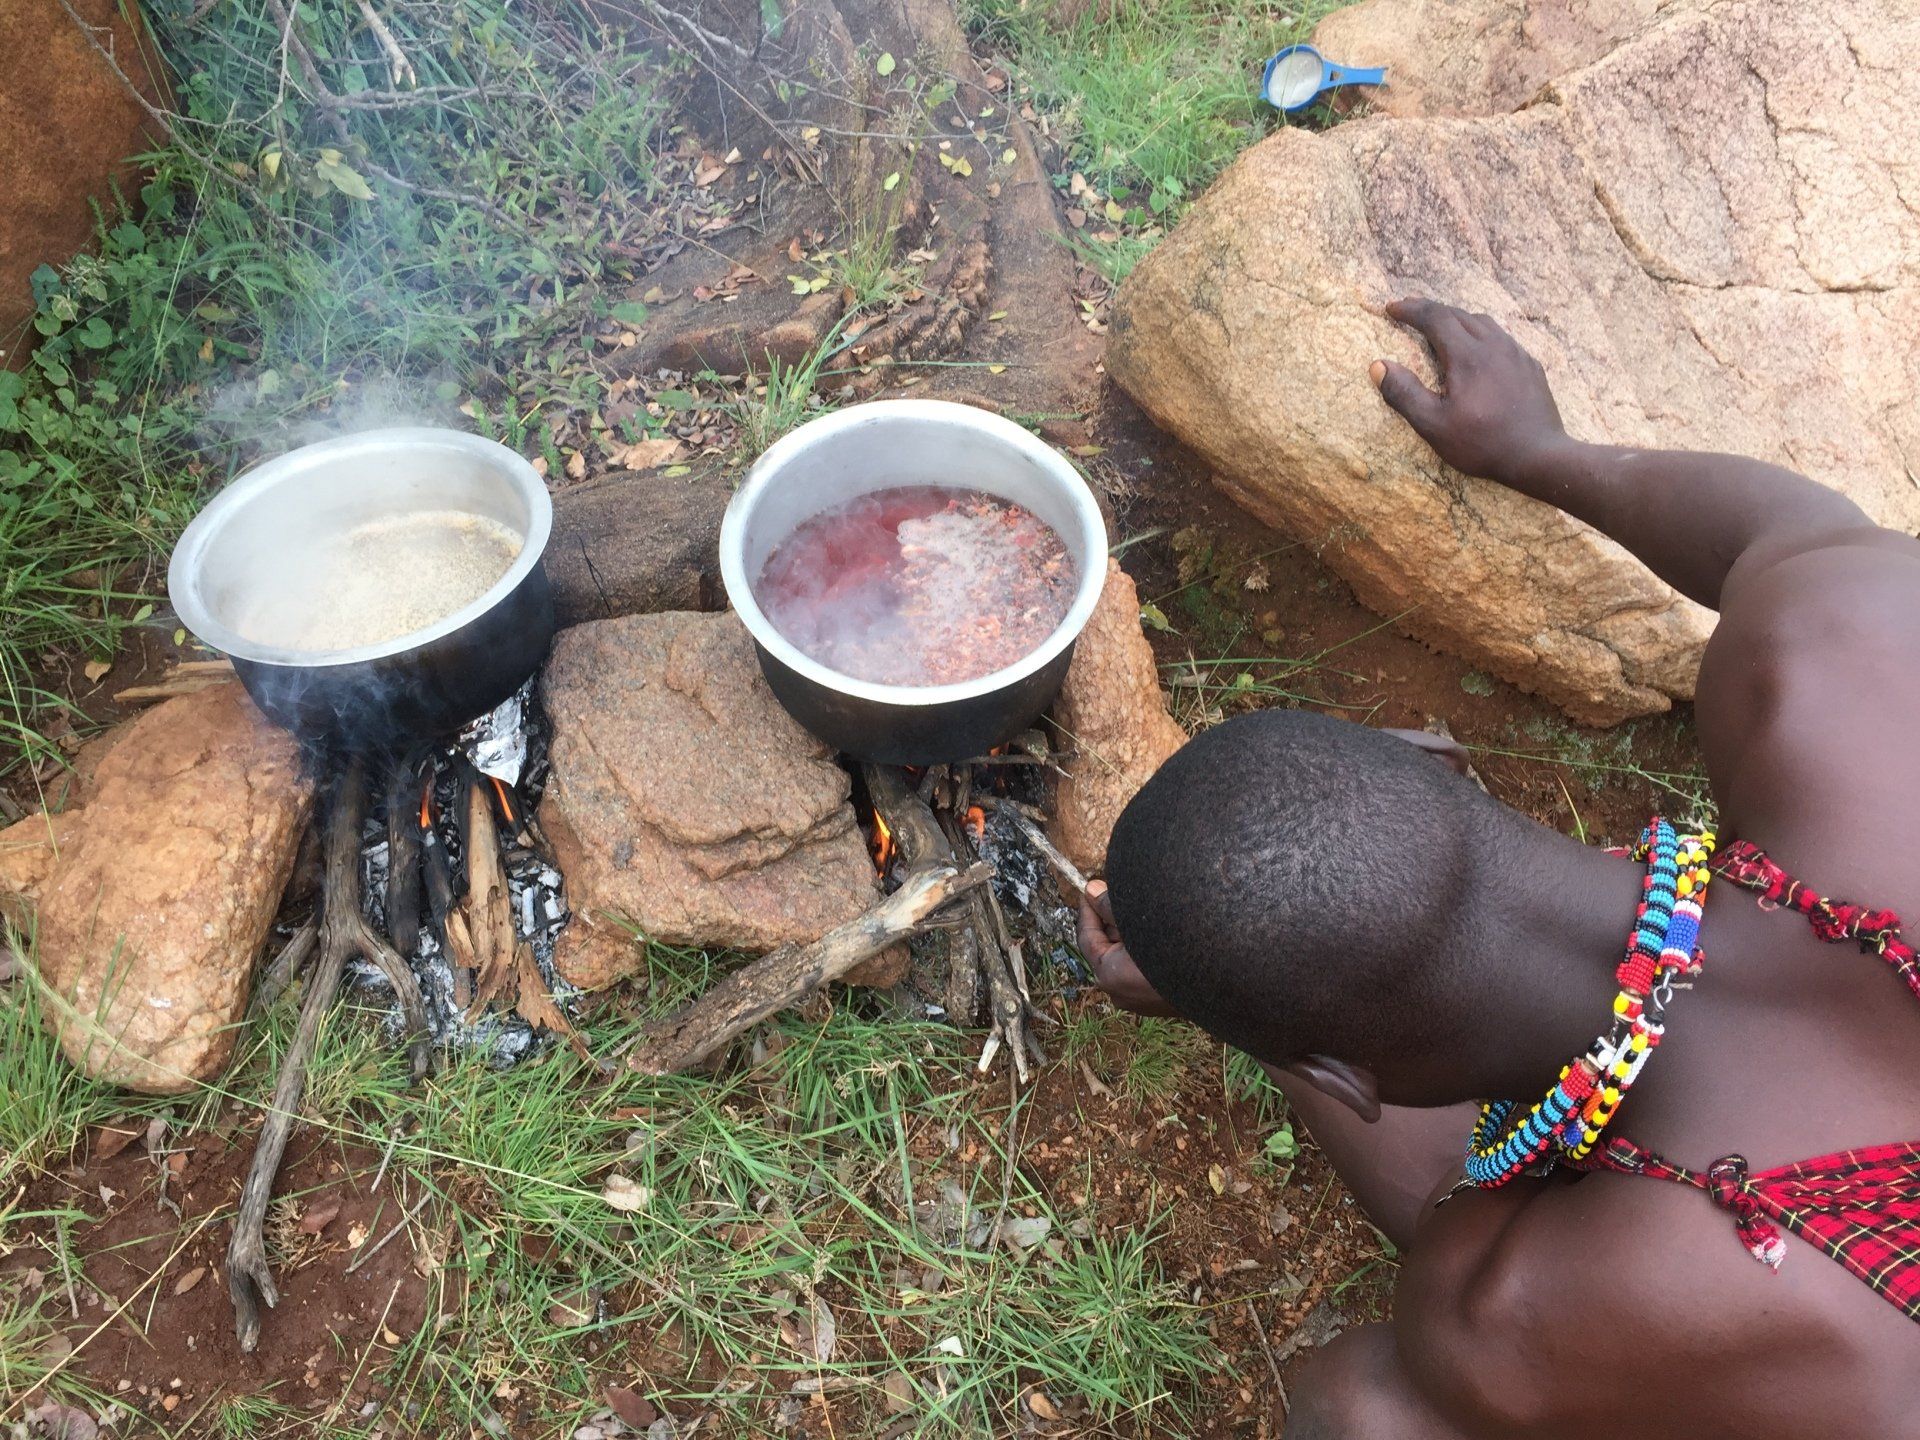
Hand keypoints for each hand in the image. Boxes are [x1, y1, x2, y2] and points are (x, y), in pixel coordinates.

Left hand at [1077, 880, 1175, 1016]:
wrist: (1235, 977)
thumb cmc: (1183, 944)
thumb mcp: (1140, 917)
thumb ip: (1111, 905)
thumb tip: (1093, 891)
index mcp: (1111, 975)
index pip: (1088, 937)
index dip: (1089, 907)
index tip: (1092, 886)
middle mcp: (1123, 993)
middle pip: (1108, 947)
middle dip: (1114, 918)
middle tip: (1120, 889)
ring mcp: (1144, 1001)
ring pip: (1128, 957)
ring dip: (1134, 931)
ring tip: (1146, 903)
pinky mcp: (1165, 1000)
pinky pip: (1146, 969)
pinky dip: (1147, 947)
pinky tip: (1161, 926)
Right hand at [1369, 299, 1569, 487]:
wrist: (1539, 455)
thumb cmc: (1482, 443)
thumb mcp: (1433, 425)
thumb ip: (1404, 393)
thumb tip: (1378, 366)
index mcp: (1467, 355)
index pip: (1435, 318)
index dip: (1411, 310)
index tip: (1391, 308)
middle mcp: (1494, 344)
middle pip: (1458, 314)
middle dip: (1431, 310)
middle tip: (1410, 311)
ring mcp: (1516, 353)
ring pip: (1483, 322)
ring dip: (1457, 319)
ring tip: (1442, 326)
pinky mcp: (1530, 366)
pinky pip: (1502, 338)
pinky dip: (1481, 334)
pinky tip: (1479, 351)